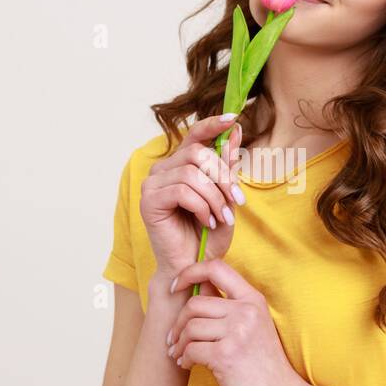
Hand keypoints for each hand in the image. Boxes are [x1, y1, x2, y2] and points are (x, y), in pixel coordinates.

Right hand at [140, 113, 245, 280]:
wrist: (194, 266)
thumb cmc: (207, 235)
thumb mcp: (226, 197)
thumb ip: (227, 167)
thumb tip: (236, 131)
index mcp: (180, 165)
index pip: (195, 135)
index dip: (213, 124)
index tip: (233, 119)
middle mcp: (163, 169)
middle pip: (197, 153)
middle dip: (223, 177)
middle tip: (237, 201)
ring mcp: (152, 184)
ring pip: (192, 174)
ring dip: (214, 197)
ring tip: (222, 218)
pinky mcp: (148, 200)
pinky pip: (182, 191)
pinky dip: (202, 207)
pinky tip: (207, 221)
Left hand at [164, 257, 307, 385]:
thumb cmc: (264, 366)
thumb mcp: (254, 327)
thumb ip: (231, 309)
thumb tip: (195, 293)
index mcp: (253, 300)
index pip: (216, 268)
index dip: (191, 272)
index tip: (177, 286)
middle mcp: (246, 311)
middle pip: (195, 302)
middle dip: (178, 322)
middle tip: (173, 338)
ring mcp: (237, 332)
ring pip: (190, 327)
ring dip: (179, 343)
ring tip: (179, 354)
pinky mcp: (226, 356)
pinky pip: (191, 349)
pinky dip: (184, 358)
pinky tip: (188, 365)